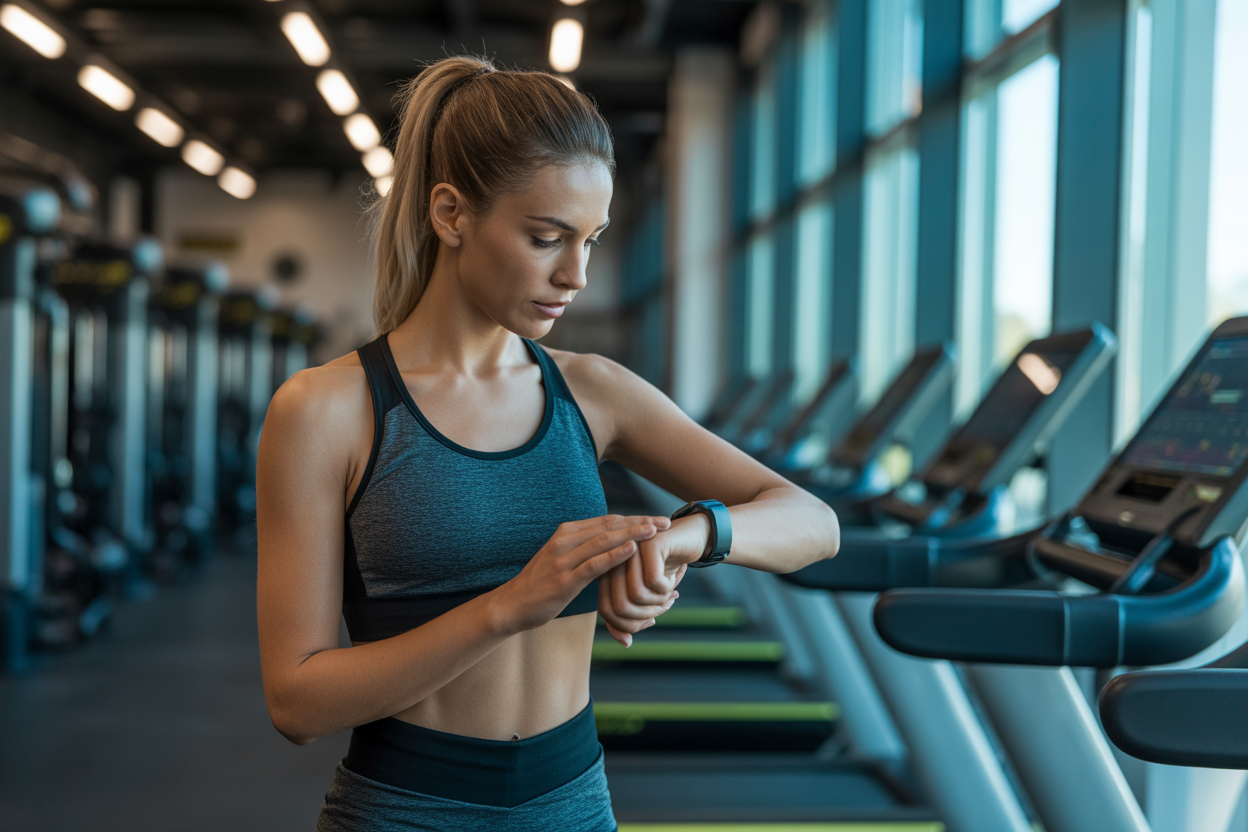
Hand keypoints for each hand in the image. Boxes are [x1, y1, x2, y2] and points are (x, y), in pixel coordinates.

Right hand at [493, 514, 670, 633]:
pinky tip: (632, 550)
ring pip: (604, 541)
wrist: (512, 605)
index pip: (607, 521)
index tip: (656, 519)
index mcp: (566, 533)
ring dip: (632, 534)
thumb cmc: (540, 584)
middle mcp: (565, 541)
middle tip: (665, 521)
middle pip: (609, 526)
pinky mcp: (564, 580)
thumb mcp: (562, 559)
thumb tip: (610, 543)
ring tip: (655, 531)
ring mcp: (564, 559)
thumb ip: (583, 548)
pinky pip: (593, 564)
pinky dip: (614, 555)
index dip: (634, 518)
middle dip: (640, 523)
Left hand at [598, 513, 711, 645]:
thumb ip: (631, 618)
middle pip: (619, 607)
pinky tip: (672, 581)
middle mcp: (613, 559)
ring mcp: (628, 548)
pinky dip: (666, 589)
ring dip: (658, 603)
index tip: (651, 620)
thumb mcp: (648, 597)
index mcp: (607, 571)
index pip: (607, 611)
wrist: (690, 536)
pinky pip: (653, 581)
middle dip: (646, 617)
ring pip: (635, 596)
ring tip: (669, 594)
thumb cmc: (666, 568)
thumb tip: (625, 643)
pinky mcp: (647, 543)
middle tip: (664, 606)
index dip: (629, 625)